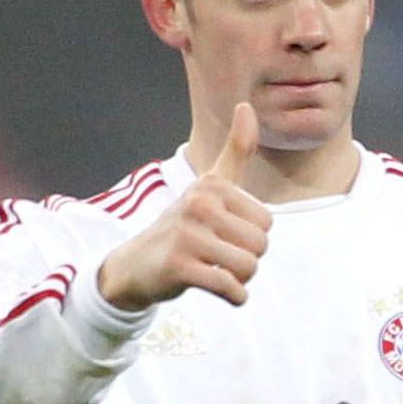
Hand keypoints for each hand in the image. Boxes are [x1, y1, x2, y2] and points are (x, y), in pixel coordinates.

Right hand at [97, 103, 271, 308]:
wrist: (135, 265)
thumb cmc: (184, 226)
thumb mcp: (210, 186)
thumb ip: (235, 151)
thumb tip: (247, 106)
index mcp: (211, 185)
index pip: (266, 223)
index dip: (250, 237)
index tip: (222, 235)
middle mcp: (199, 204)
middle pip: (260, 246)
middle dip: (246, 260)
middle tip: (216, 256)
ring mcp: (187, 234)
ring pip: (248, 268)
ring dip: (239, 280)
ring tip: (215, 271)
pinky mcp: (179, 266)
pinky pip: (230, 288)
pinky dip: (234, 298)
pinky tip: (221, 293)